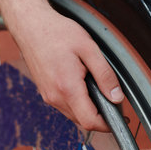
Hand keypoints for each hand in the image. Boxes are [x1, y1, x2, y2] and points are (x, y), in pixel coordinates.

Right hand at [14, 8, 123, 131]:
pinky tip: (83, 85)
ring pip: (74, 115)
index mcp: (67, 88)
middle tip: (113, 99)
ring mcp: (48, 96)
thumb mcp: (89, 48)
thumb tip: (116, 97)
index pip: (90, 121)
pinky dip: (78, 103)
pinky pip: (66, 107)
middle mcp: (55, 97)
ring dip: (89, 109)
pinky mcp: (46, 93)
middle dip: (100, 116)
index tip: (120, 116)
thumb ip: (105, 75)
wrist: (30, 25)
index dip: (108, 124)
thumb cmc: (56, 32)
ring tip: (97, 88)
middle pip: (83, 121)